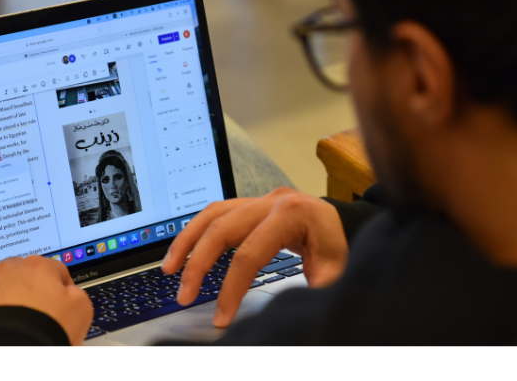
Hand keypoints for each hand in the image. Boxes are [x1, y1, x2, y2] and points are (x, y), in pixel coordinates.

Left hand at [0, 255, 92, 344]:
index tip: (59, 303)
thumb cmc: (44, 332)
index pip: (52, 269)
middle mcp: (5, 271)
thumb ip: (76, 295)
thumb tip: (70, 292)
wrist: (7, 350)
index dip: (58, 288)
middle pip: (16, 270)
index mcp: (37, 269)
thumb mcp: (80, 312)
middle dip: (23, 285)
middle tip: (31, 310)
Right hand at [161, 188, 349, 327]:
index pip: (248, 254)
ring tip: (168, 269)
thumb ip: (316, 287)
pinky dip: (196, 231)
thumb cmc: (340, 246)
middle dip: (197, 264)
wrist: (347, 223)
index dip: (231, 288)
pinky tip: (184, 250)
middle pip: (220, 229)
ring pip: (211, 214)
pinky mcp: (251, 204)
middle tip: (184, 295)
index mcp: (291, 214)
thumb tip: (295, 311)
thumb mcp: (336, 270)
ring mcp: (258, 199)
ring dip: (186, 242)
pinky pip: (216, 213)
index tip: (221, 317)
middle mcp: (270, 201)